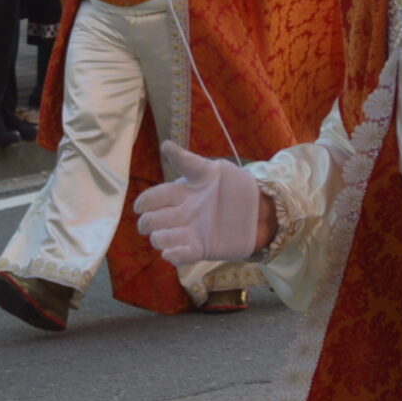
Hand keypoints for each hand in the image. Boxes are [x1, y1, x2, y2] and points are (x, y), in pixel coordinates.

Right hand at [133, 143, 268, 263]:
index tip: (140, 206)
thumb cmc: (235, 185)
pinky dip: (174, 255)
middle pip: (154, 220)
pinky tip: (173, 253)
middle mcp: (182, 214)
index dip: (145, 202)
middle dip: (148, 222)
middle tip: (149, 223)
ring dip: (160, 238)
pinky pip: (182, 255)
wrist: (261, 209)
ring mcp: (190, 232)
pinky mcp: (202, 248)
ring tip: (165, 236)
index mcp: (182, 193)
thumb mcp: (214, 170)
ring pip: (163, 238)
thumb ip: (188, 161)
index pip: (156, 197)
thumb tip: (165, 145)